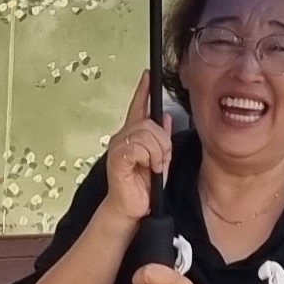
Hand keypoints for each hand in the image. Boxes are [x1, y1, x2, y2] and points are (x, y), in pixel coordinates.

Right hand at [100, 72, 172, 224]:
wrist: (131, 208)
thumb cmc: (142, 186)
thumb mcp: (159, 159)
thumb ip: (161, 139)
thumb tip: (165, 117)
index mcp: (132, 135)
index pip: (138, 107)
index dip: (143, 90)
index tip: (148, 75)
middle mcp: (122, 137)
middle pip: (149, 122)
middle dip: (162, 142)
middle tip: (161, 159)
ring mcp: (118, 147)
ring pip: (147, 134)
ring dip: (158, 152)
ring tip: (154, 166)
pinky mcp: (118, 158)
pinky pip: (140, 148)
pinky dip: (150, 158)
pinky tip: (148, 168)